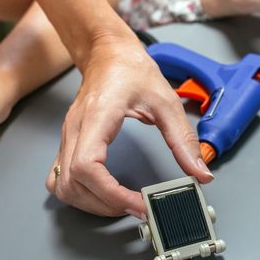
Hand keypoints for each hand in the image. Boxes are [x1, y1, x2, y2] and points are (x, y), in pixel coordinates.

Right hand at [44, 36, 213, 216]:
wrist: (108, 53)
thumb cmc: (130, 70)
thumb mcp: (166, 101)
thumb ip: (183, 139)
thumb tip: (199, 172)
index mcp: (96, 117)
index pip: (87, 168)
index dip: (111, 194)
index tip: (138, 203)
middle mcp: (76, 130)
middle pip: (73, 183)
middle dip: (105, 204)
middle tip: (136, 207)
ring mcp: (68, 137)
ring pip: (63, 185)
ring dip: (90, 203)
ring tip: (121, 204)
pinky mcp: (68, 142)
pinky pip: (60, 177)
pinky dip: (78, 193)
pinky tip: (101, 194)